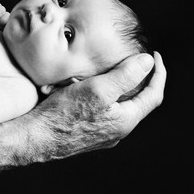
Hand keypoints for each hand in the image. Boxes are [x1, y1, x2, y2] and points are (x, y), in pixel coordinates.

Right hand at [23, 52, 166, 160]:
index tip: (155, 55)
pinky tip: (90, 88)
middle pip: (138, 102)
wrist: (35, 138)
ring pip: (120, 107)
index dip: (158, 74)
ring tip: (112, 70)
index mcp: (125, 120)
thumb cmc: (64, 114)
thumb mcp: (98, 89)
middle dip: (140, 80)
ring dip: (120, 88)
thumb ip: (125, 75)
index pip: (154, 95)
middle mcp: (117, 131)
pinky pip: (103, 112)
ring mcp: (102, 135)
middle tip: (136, 61)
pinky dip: (104, 96)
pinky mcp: (87, 134)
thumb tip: (148, 62)